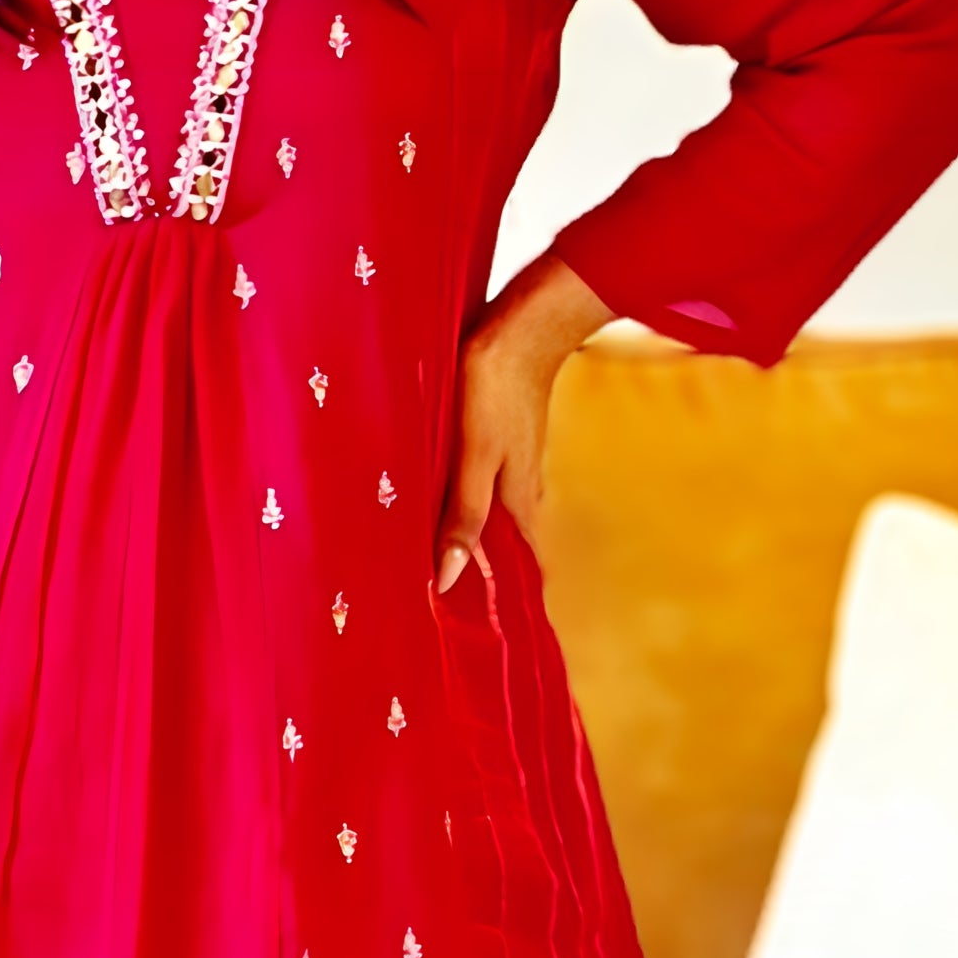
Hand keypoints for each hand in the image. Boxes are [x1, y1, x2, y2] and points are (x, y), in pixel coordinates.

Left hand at [436, 260, 654, 595]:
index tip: (471, 636)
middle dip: (475, 579)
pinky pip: (481, 488)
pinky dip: (463, 507)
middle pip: (500, 549)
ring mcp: (513, 466)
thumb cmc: (497, 384)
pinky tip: (439, 509)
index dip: (496, 603)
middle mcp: (521, 491)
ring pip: (490, 518)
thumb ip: (463, 517)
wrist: (527, 320)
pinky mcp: (502, 441)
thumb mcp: (474, 456)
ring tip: (430, 571)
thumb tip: (446, 581)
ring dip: (466, 542)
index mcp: (519, 504)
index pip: (515, 571)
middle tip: (438, 614)